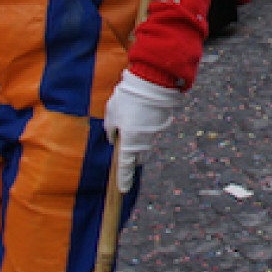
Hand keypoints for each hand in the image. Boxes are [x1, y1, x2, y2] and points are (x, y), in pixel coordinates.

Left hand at [103, 71, 182, 192]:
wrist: (152, 82)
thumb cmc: (127, 98)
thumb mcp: (110, 113)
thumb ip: (110, 129)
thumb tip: (113, 138)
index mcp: (129, 141)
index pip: (125, 166)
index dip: (123, 178)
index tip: (123, 189)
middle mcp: (144, 141)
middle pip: (139, 157)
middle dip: (132, 157)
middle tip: (124, 147)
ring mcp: (154, 133)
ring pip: (146, 144)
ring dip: (138, 141)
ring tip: (131, 124)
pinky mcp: (162, 124)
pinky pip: (151, 132)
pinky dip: (145, 128)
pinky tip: (140, 113)